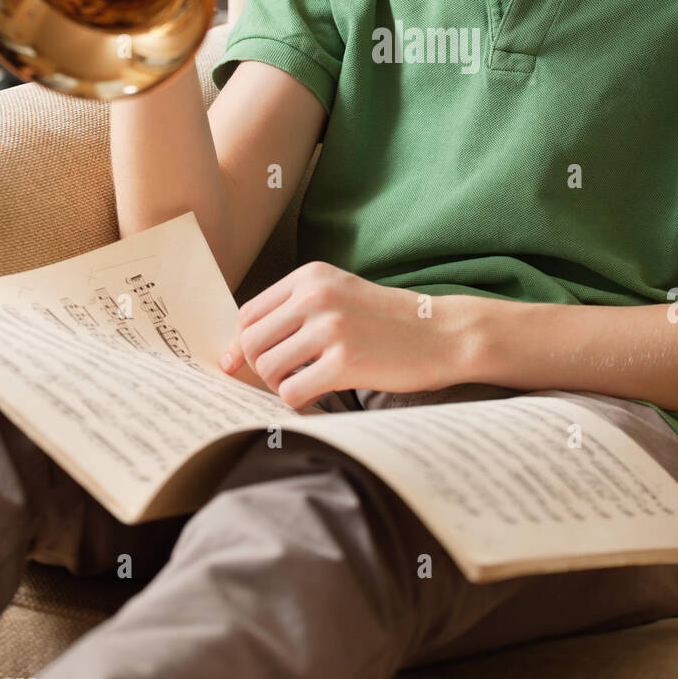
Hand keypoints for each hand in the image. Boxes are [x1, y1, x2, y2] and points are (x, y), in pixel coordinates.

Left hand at [218, 261, 467, 410]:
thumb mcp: (340, 295)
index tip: (247, 364)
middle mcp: (317, 296)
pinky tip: (317, 397)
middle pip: (251, 342)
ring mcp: (331, 328)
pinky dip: (298, 402)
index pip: (249, 313)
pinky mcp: (345, 362)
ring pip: (267, 369)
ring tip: (304, 385)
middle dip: (259, 369)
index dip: (243, 344)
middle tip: (283, 379)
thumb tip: (235, 353)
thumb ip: (293, 313)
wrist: (442, 334)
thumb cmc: (388, 321)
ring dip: (279, 386)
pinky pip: (292, 392)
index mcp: (311, 276)